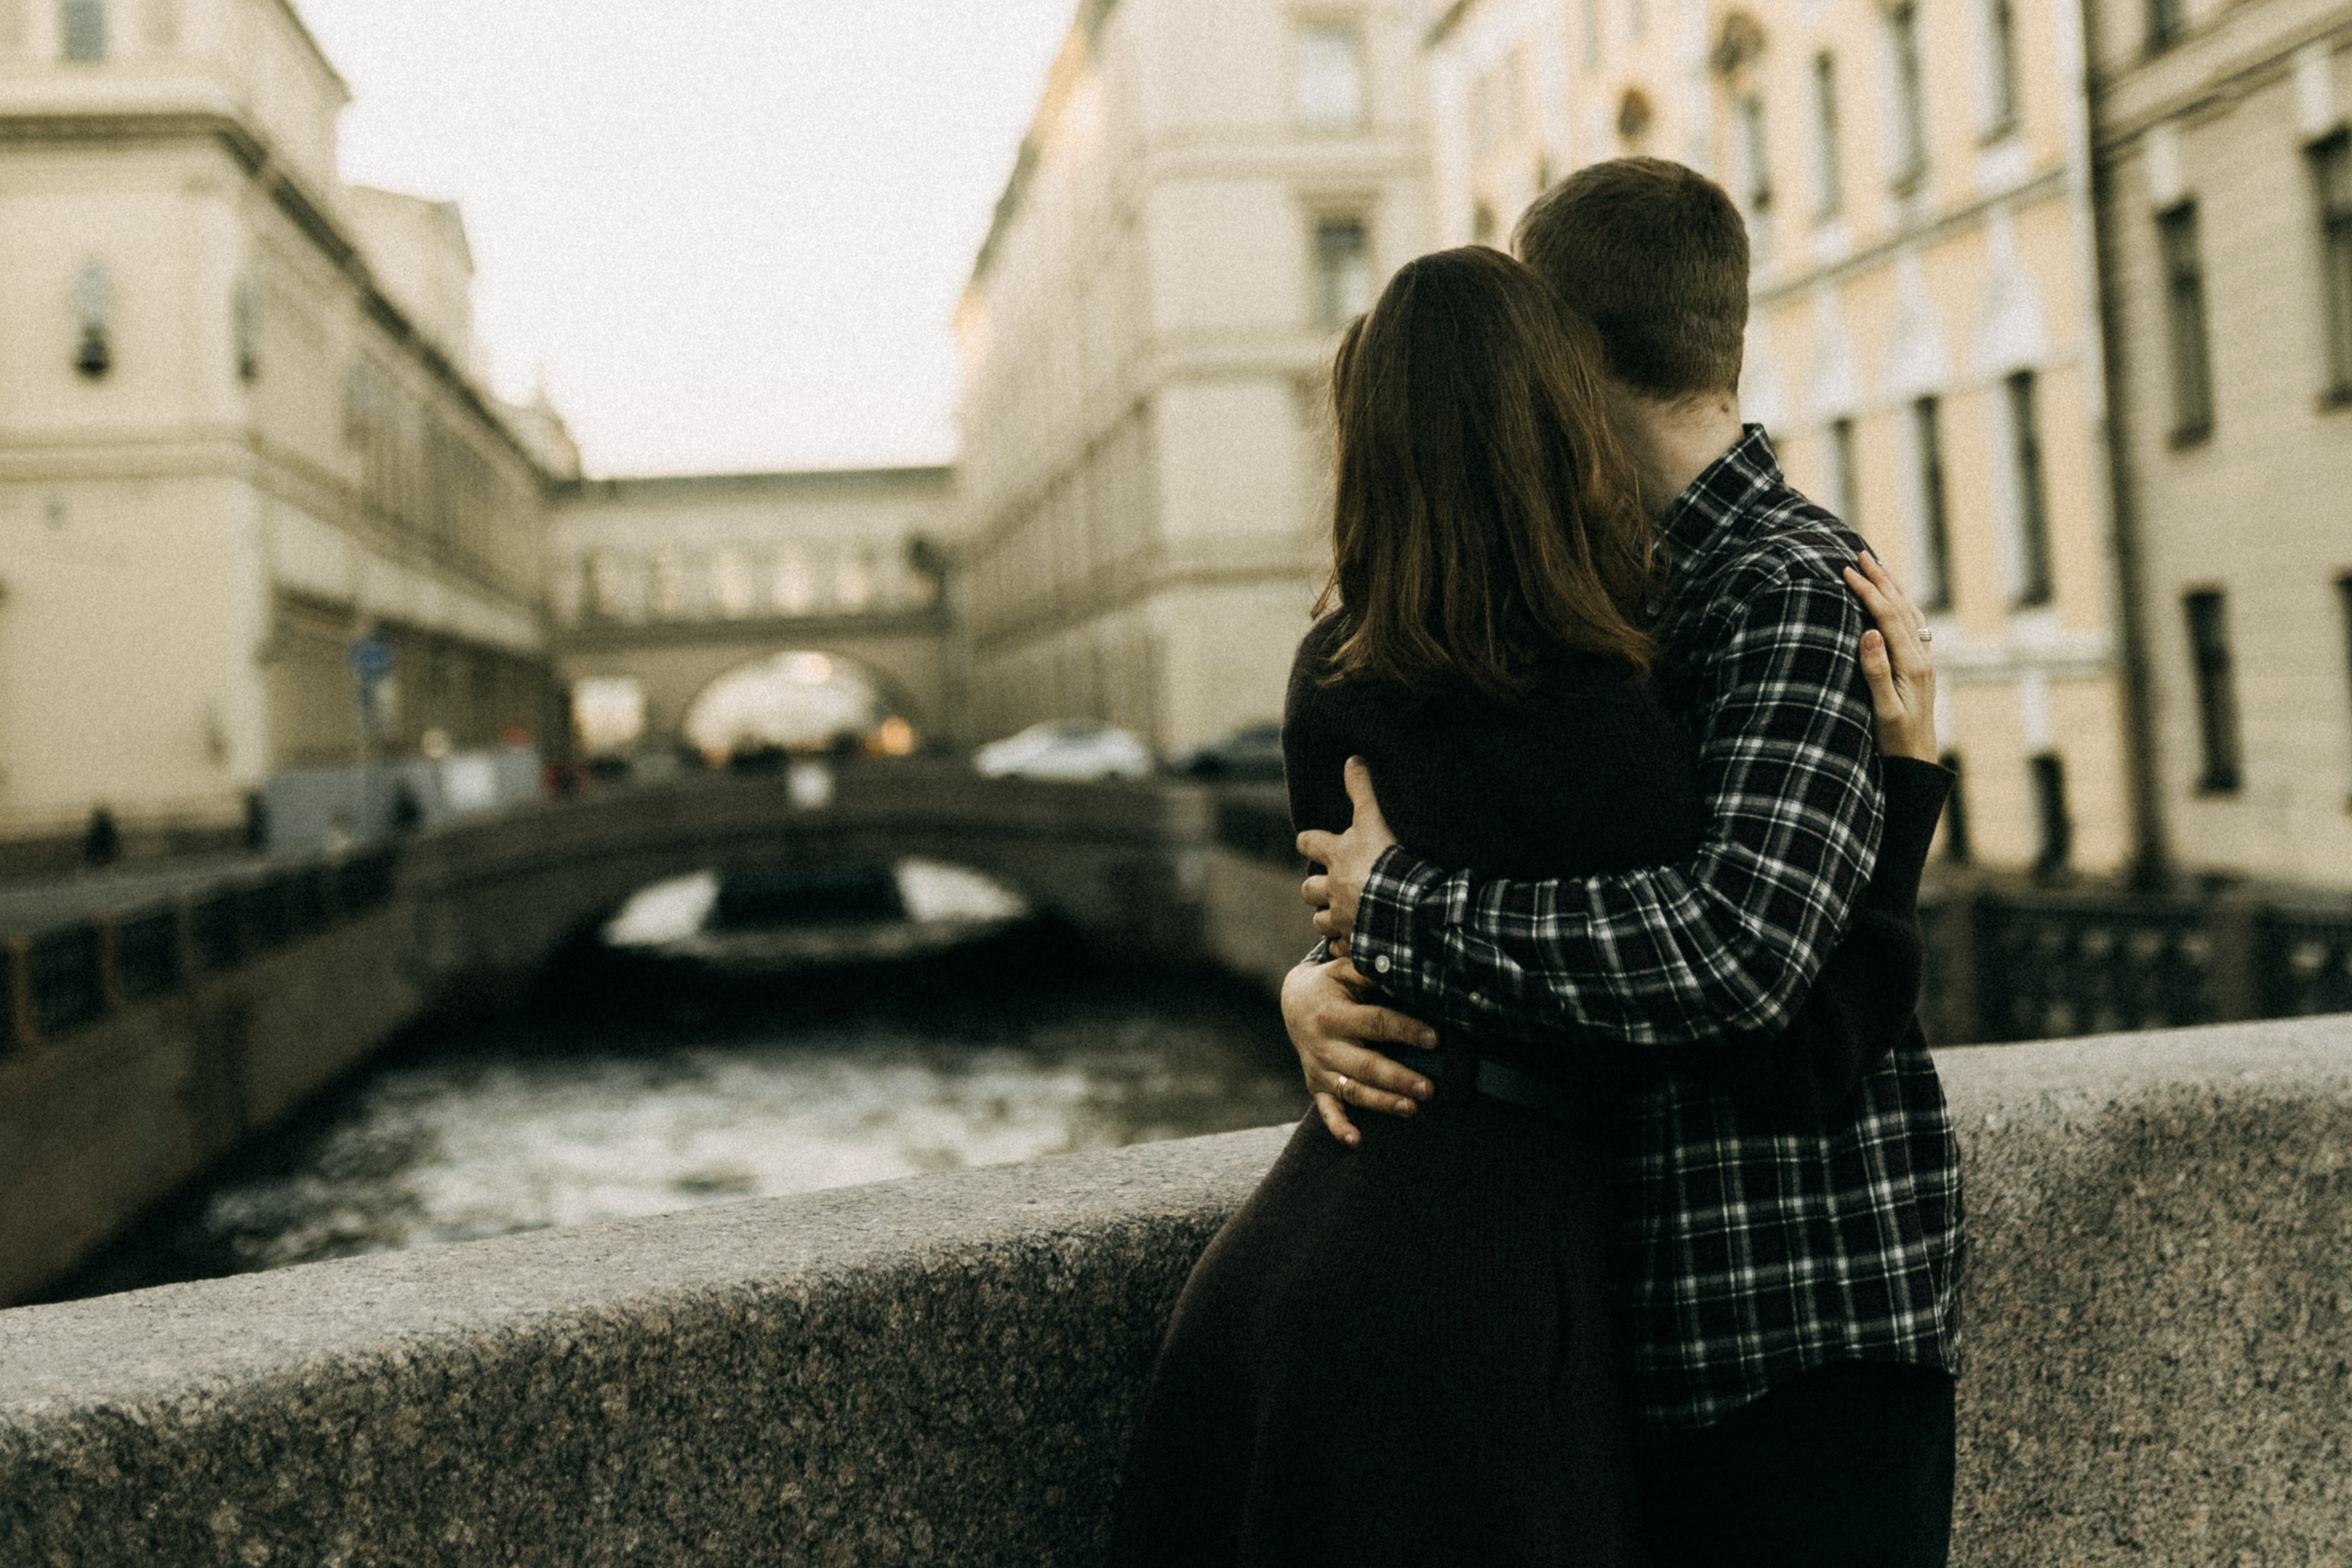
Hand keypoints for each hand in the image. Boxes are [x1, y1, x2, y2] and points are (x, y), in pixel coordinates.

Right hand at [1281, 956, 1436, 1145]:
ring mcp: (1319, 1069)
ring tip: (1411, 1109)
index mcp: (1333, 1015)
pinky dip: (1339, 1127)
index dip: (1406, 1030)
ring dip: (1382, 1102)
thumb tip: (1406, 973)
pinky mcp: (1316, 1086)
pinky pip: (1327, 1111)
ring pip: (1353, 1091)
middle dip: (1398, 1078)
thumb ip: (1371, 973)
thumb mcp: (1345, 970)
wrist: (1293, 1002)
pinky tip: (1356, 1141)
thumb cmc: (1331, 985)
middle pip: (1366, 1065)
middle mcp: (1324, 1045)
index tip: (1435, 1039)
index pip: (1375, 1023)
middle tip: (1429, 1088)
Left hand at [1295, 757, 1396, 945]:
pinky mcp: (1353, 944)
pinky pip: (1339, 947)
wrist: (1409, 908)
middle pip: (1308, 889)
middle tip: (1333, 885)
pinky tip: (1356, 941)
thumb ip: (1363, 790)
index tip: (1312, 843)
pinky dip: (1345, 944)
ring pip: (1320, 922)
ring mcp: (1341, 920)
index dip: (1309, 842)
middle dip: (1317, 888)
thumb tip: (1352, 758)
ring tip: (1345, 914)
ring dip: (1329, 918)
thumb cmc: (1390, 860)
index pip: (1307, 843)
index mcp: (1336, 857)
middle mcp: (1332, 889)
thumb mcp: (1376, 819)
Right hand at [1843, 552, 1938, 761]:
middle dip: (1880, 578)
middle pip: (1901, 606)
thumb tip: (1868, 631)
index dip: (1867, 591)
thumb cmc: (1896, 741)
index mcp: (1911, 664)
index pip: (1888, 616)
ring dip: (1892, 586)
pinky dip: (1900, 603)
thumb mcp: (1883, 710)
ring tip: (1876, 566)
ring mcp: (1924, 660)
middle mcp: (1922, 656)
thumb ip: (1876, 671)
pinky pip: (1912, 624)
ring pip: (1909, 612)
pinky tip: (1893, 599)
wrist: (1919, 761)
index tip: (1846, 571)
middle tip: (1859, 554)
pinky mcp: (1920, 666)